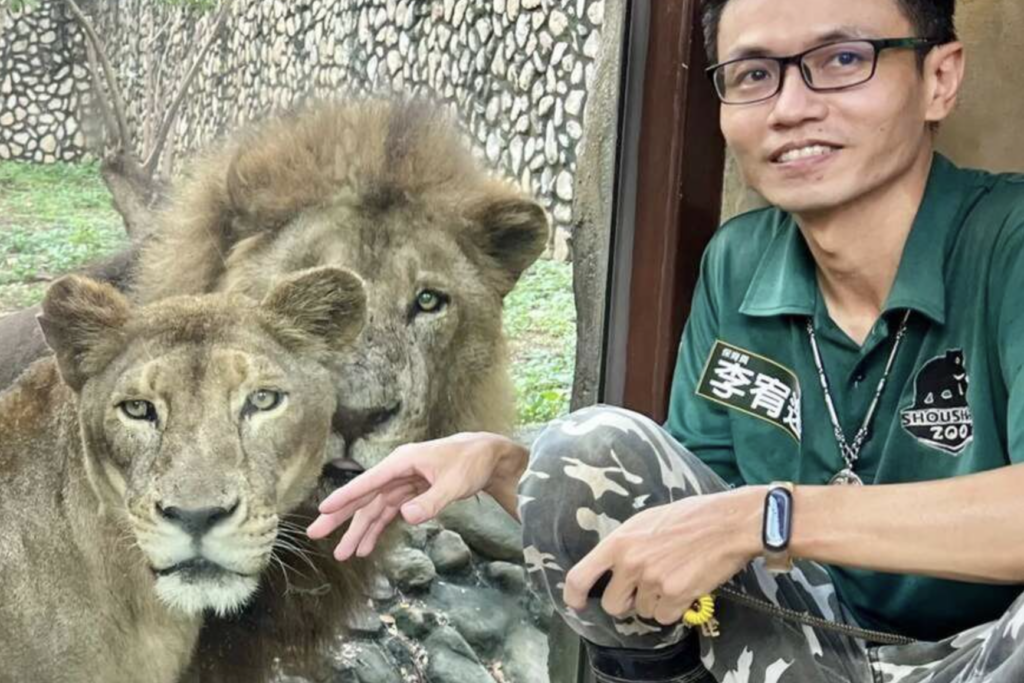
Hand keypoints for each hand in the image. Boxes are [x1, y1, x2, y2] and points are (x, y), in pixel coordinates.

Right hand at [306, 432, 527, 560]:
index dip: (346, 496)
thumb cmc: (471, 463)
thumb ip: (430, 501)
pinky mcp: (410, 493)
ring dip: (359, 530)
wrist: (489, 457)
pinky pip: (388, 512)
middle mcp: (397, 471)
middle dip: (341, 516)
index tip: (324, 510)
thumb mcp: (454, 483)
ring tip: (342, 554)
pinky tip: (366, 547)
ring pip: (374, 508)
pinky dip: (377, 529)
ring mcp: (402, 483)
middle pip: (365, 496)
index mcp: (402, 462)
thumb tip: (406, 516)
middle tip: (315, 534)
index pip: (369, 482)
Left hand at [562, 487, 764, 624]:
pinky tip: (685, 588)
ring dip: (656, 602)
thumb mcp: (647, 520)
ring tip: (673, 578)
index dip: (574, 596)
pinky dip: (674, 610)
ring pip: (643, 611)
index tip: (578, 603)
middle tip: (644, 589)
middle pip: (613, 605)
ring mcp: (652, 580)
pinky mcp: (675, 595)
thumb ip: (625, 544)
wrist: (728, 523)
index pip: (579, 576)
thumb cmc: (690, 517)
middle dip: (627, 603)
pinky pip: (664, 617)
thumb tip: (612, 567)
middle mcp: (630, 563)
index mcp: (619, 542)